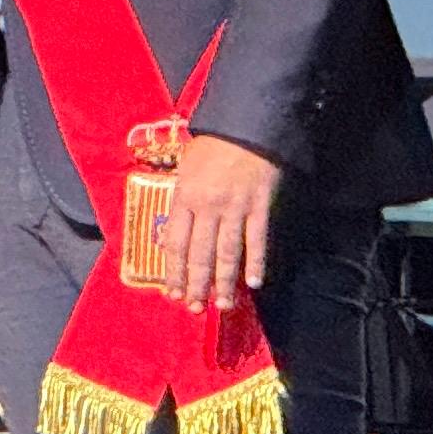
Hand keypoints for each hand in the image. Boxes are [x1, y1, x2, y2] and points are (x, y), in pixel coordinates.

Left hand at [163, 132, 279, 314]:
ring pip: (227, 253)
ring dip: (224, 282)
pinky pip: (257, 240)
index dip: (174, 271)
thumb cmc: (213, 144)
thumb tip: (176, 229)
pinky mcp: (260, 206)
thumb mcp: (186, 167)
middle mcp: (207, 206)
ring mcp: (235, 208)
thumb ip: (181, 198)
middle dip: (196, 284)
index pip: (175, 242)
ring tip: (222, 304)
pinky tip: (254, 282)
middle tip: (194, 308)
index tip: (173, 292)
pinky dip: (256, 262)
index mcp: (184, 197)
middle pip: (199, 254)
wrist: (247, 125)